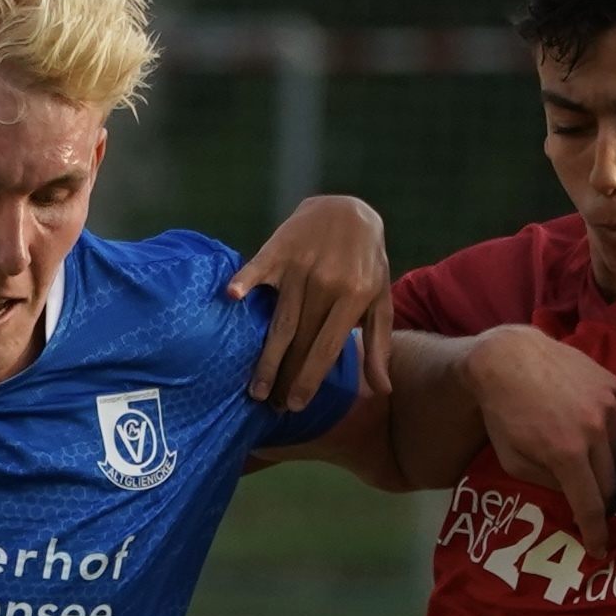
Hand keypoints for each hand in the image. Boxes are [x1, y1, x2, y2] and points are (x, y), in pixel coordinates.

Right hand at [229, 194, 391, 409]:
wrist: (348, 209)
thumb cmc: (366, 261)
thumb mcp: (379, 299)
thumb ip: (379, 344)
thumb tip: (383, 391)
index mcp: (354, 296)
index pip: (328, 347)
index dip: (310, 378)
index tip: (295, 405)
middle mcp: (327, 283)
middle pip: (301, 341)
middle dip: (285, 377)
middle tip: (272, 406)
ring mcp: (301, 266)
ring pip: (280, 321)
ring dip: (266, 358)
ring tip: (255, 389)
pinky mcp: (279, 249)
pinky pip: (259, 268)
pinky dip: (245, 280)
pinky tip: (231, 297)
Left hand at [465, 328, 615, 552]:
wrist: (509, 358)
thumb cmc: (503, 415)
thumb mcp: (514, 461)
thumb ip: (547, 484)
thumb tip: (573, 495)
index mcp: (567, 454)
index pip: (591, 504)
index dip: (596, 532)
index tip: (599, 548)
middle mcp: (595, 430)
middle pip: (611, 483)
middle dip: (602, 501)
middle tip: (592, 508)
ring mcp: (609, 404)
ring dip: (605, 466)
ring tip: (589, 468)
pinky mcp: (613, 385)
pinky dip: (607, 435)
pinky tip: (589, 433)